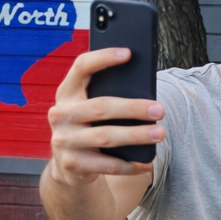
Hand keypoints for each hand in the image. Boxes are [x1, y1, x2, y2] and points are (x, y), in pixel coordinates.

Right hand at [48, 48, 164, 183]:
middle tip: (159, 110)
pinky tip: (147, 163)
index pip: (81, 67)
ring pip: (106, 137)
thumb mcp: (89, 107)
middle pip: (101, 106)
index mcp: (66, 92)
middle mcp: (60, 114)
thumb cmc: (89, 126)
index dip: (103, 57)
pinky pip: (106, 165)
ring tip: (159, 133)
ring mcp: (63, 140)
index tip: (128, 53)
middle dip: (133, 108)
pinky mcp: (71, 163)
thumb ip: (106, 95)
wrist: (68, 166)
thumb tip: (145, 91)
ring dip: (136, 136)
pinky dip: (130, 165)